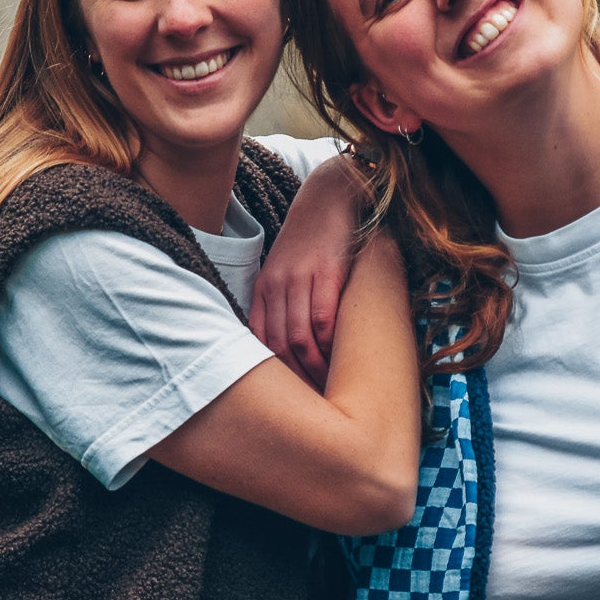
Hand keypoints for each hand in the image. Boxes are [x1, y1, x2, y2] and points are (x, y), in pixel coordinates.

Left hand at [250, 153, 362, 388]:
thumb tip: (289, 352)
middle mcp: (276, 285)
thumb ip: (282, 306)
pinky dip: (330, 343)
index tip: (291, 399)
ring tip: (330, 386)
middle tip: (314, 404)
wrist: (332, 196)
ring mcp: (300, 278)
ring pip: (298, 338)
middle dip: (295, 380)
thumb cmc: (312, 241)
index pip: (259, 344)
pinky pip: (323, 317)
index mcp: (263, 289)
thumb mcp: (286, 272)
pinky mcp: (327, 272)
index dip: (274, 376)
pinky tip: (340, 357)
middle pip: (277, 347)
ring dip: (314, 368)